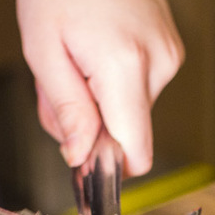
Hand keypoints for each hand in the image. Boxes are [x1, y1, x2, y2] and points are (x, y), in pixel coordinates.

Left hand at [16, 0, 183, 175]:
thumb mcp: (44, 51)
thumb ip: (66, 111)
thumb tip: (80, 156)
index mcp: (126, 68)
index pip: (136, 152)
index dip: (109, 165)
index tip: (84, 160)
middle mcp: (158, 64)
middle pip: (127, 132)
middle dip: (90, 122)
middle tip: (63, 84)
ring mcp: (169, 55)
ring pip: (130, 110)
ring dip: (97, 99)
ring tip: (77, 59)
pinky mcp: (170, 49)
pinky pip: (138, 87)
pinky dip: (110, 81)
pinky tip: (94, 50)